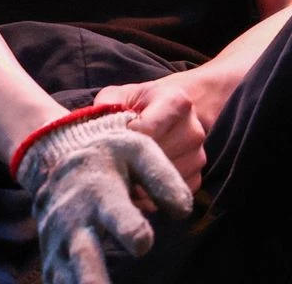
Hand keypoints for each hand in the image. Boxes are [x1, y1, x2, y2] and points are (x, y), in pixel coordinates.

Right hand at [13, 107, 192, 283]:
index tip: (142, 242)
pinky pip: (57, 282)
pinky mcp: (52, 261)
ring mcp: (59, 244)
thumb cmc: (110, 158)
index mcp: (100, 191)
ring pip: (66, 277)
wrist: (58, 161)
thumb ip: (162, 177)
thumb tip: (184, 211)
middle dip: (92, 278)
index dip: (130, 229)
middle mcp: (75, 220)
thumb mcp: (137, 151)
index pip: (115, 212)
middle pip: (83, 255)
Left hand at [95, 75, 206, 190]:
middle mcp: (193, 130)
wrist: (175, 109)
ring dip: (139, 183)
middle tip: (111, 165)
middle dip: (130, 165)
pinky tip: (138, 183)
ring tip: (123, 174)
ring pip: (162, 181)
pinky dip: (151, 196)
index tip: (110, 143)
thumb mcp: (121, 95)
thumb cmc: (141, 103)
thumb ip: (106, 107)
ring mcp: (198, 156)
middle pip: (155, 158)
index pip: (147, 131)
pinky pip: (170, 196)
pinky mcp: (197, 177)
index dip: (123, 140)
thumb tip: (93, 133)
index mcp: (176, 102)